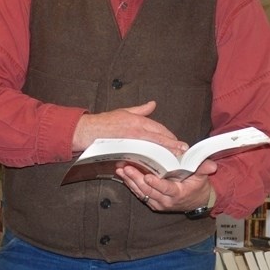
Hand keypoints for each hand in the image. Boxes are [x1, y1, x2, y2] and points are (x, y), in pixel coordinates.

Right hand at [72, 101, 186, 154]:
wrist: (86, 131)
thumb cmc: (103, 122)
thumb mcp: (124, 112)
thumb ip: (141, 110)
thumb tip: (153, 104)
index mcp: (138, 120)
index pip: (159, 129)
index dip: (170, 137)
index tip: (179, 142)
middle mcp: (136, 130)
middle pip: (159, 138)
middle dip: (172, 146)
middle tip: (183, 152)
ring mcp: (131, 141)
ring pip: (153, 148)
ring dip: (164, 154)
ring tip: (174, 160)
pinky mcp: (125, 150)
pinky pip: (141, 156)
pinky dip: (150, 161)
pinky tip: (156, 165)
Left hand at [117, 159, 217, 212]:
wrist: (196, 201)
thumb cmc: (198, 186)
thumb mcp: (202, 177)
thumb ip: (204, 169)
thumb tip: (212, 166)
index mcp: (177, 194)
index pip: (165, 189)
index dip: (156, 183)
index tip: (147, 176)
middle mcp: (165, 201)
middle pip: (148, 190)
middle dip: (136, 179)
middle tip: (127, 168)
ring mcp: (157, 203)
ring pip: (141, 193)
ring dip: (130, 182)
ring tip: (121, 170)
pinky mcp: (152, 202)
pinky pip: (140, 194)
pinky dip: (131, 185)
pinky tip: (124, 176)